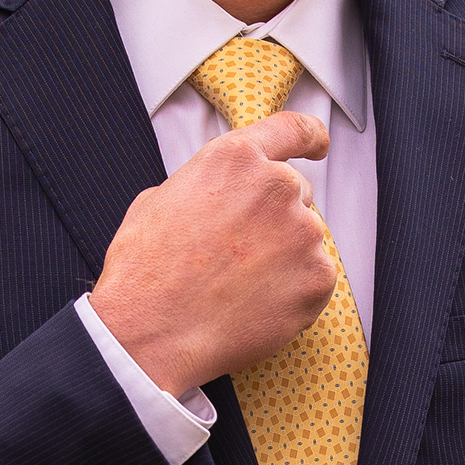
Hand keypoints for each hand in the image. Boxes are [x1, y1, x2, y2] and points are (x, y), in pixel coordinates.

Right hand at [88, 113, 335, 395]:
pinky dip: (292, 293)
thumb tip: (218, 193)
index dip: (309, 136)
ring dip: (281, 258)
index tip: (319, 144)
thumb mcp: (158, 201)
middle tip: (235, 256)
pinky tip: (252, 307)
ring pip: (304, 240)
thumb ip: (203, 183)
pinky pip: (313, 279)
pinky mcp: (317, 278)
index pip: (291, 130)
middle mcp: (277, 186)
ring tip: (235, 288)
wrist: (151, 334)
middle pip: (296, 194)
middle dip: (273, 220)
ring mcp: (303, 232)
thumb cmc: (145, 272)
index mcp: (235, 159)